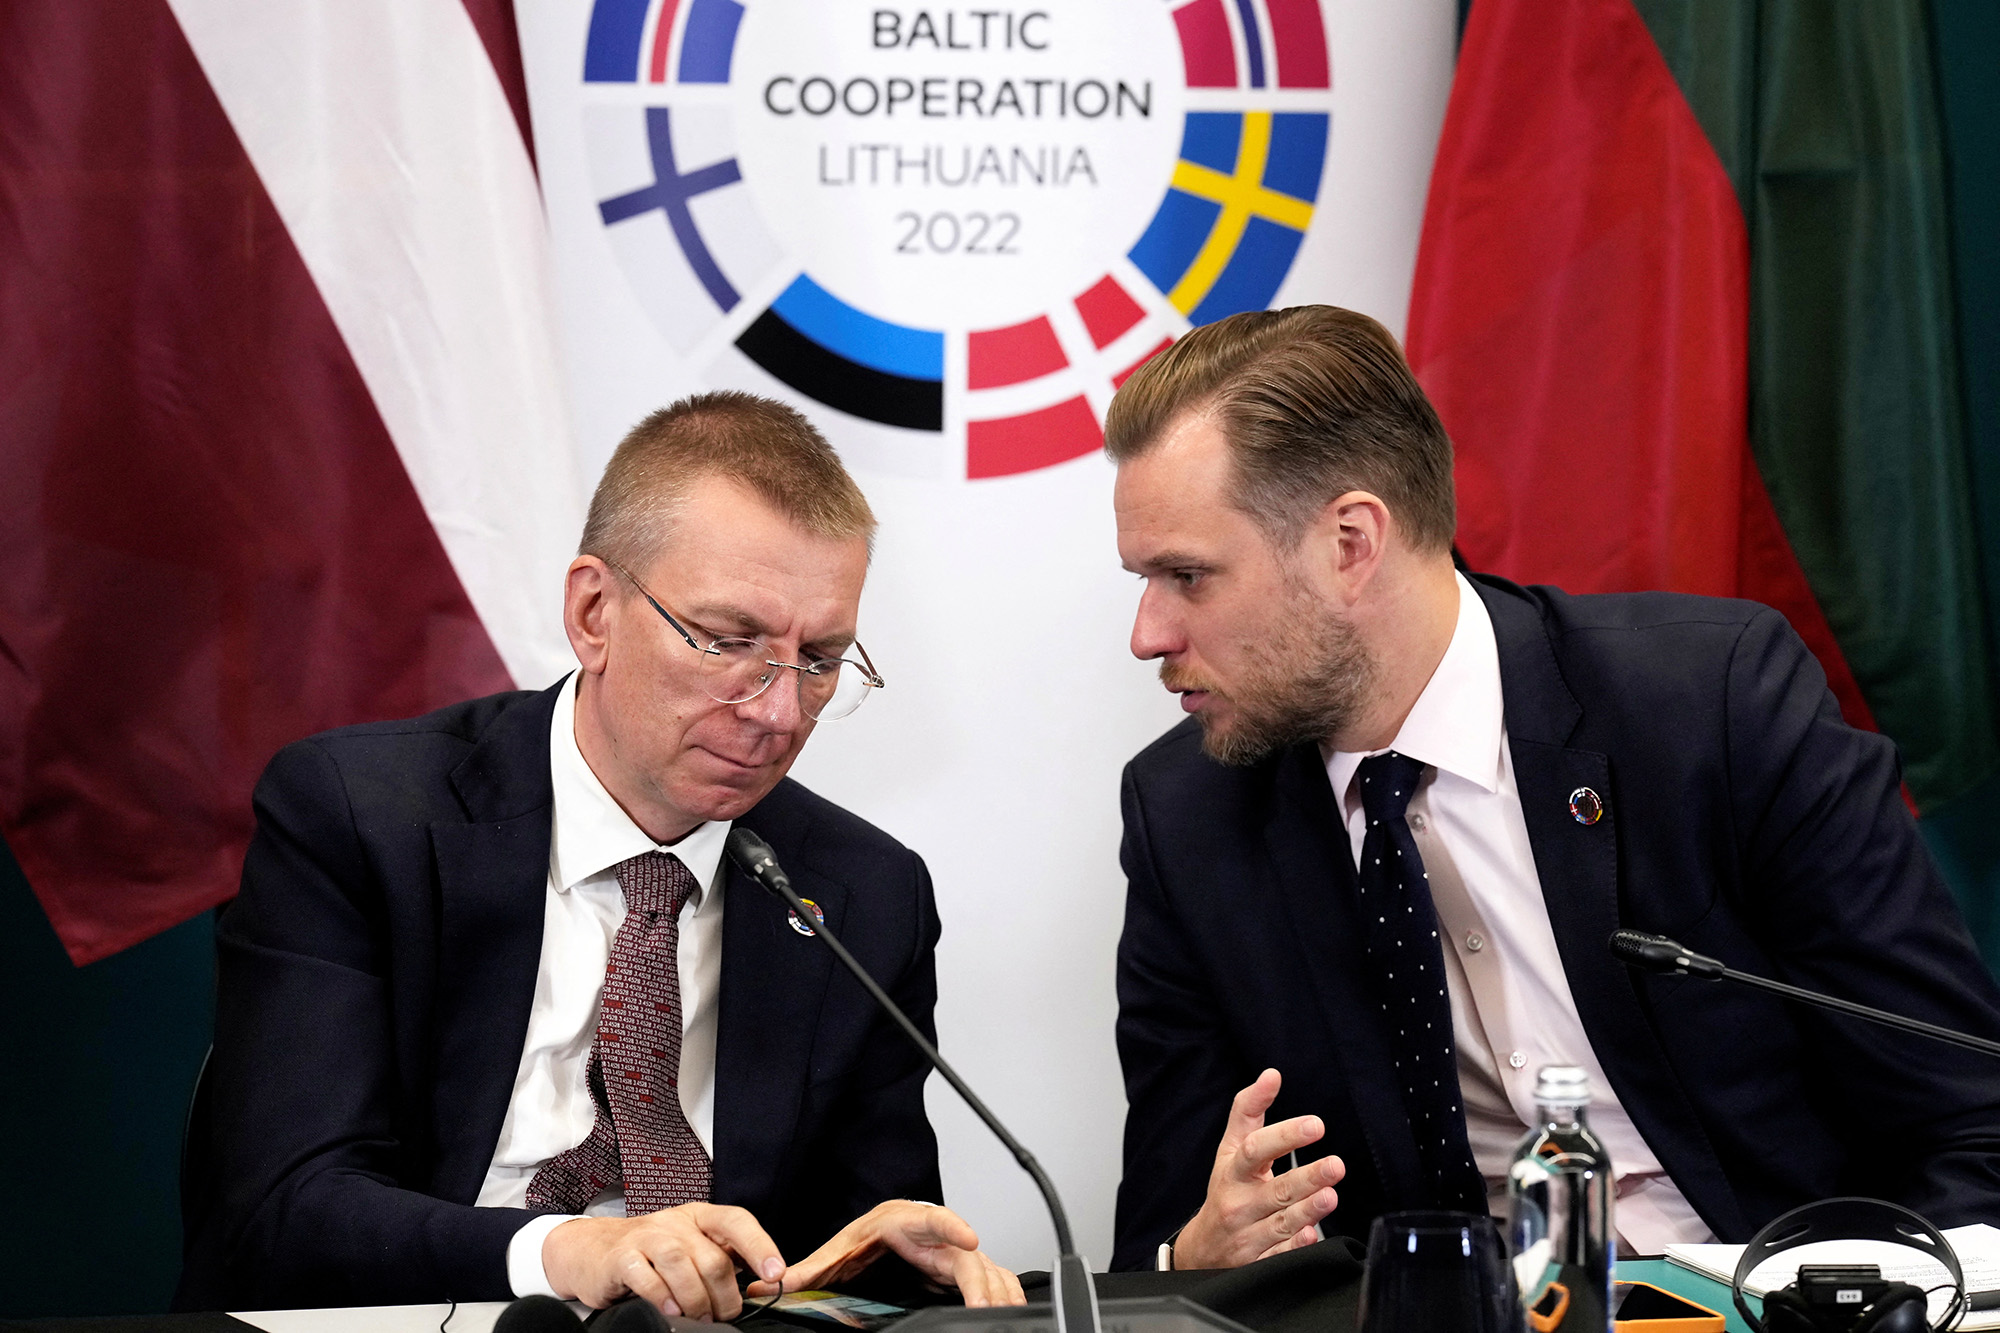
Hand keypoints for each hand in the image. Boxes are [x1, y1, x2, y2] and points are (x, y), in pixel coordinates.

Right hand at [543, 1202, 785, 1318]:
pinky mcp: (621, 1257)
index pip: (737, 1222)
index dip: (760, 1246)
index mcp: (699, 1216)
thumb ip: (718, 1259)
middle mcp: (675, 1222)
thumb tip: (758, 1284)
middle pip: (713, 1258)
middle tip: (722, 1316)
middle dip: (724, 1296)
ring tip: (698, 1318)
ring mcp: (647, 1236)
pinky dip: (662, 1297)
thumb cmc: (650, 1252)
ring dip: (696, 1300)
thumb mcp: (688, 1246)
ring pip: (682, 1266)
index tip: (776, 1273)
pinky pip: (647, 1277)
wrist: (591, 1249)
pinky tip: (669, 1310)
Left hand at [747, 1200, 1026, 1307]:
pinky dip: (1004, 1295)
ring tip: (1000, 1314)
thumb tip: (771, 1284)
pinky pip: (995, 1280)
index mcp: (907, 1223)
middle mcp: (937, 1235)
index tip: (969, 1238)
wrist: (889, 1227)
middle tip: (982, 1306)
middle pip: (966, 1255)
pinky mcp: (966, 1270)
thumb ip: (809, 1270)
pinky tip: (1008, 1312)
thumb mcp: (838, 1252)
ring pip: (986, 1269)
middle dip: (978, 1279)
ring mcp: (955, 1254)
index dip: (952, 1229)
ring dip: (996, 1290)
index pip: (933, 1220)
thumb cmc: (869, 1234)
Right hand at [1171, 1069, 1343, 1268]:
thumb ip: (1250, 1110)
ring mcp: (1249, 1235)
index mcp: (1233, 1171)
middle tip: (1336, 1165)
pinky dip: (1295, 1246)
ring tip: (1330, 1196)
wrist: (1204, 1248)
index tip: (1315, 1125)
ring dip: (1307, 1210)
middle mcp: (1239, 1203)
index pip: (1255, 1150)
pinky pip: (1280, 1255)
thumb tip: (1272, 1075)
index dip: (1284, 1136)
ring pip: (1281, 1223)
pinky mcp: (1259, 1262)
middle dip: (1307, 1177)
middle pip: (1275, 1190)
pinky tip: (1311, 1235)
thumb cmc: (1226, 1188)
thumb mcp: (1230, 1149)